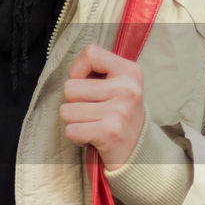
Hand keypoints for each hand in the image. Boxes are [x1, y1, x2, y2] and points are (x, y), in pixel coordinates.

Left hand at [59, 44, 146, 169]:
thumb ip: (96, 72)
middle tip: (93, 112)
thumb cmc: (118, 115)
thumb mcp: (117, 85)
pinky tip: (93, 137)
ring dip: (74, 122)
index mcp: (130, 71)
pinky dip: (76, 137)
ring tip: (94, 125)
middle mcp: (128, 89)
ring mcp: (120, 111)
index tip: (87, 85)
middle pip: (70, 87)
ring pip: (66, 111)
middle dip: (74, 103)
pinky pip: (71, 130)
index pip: (90, 53)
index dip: (78, 71)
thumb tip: (71, 73)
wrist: (139, 152)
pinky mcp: (110, 133)